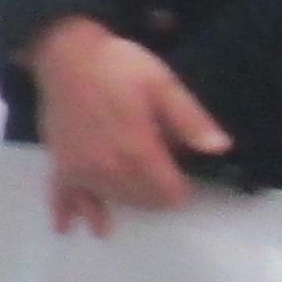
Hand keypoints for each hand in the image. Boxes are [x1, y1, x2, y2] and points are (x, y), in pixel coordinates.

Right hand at [29, 16, 230, 231]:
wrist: (67, 53)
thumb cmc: (119, 66)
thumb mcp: (163, 84)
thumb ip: (190, 120)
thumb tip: (221, 148)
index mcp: (138, 150)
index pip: (169, 192)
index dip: (182, 188)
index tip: (187, 175)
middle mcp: (109, 169)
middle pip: (143, 200)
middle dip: (158, 194)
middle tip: (164, 174)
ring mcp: (82, 170)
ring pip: (112, 201)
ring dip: (128, 201)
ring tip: (137, 192)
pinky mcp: (61, 165)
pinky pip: (63, 197)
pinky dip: (68, 213)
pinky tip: (69, 228)